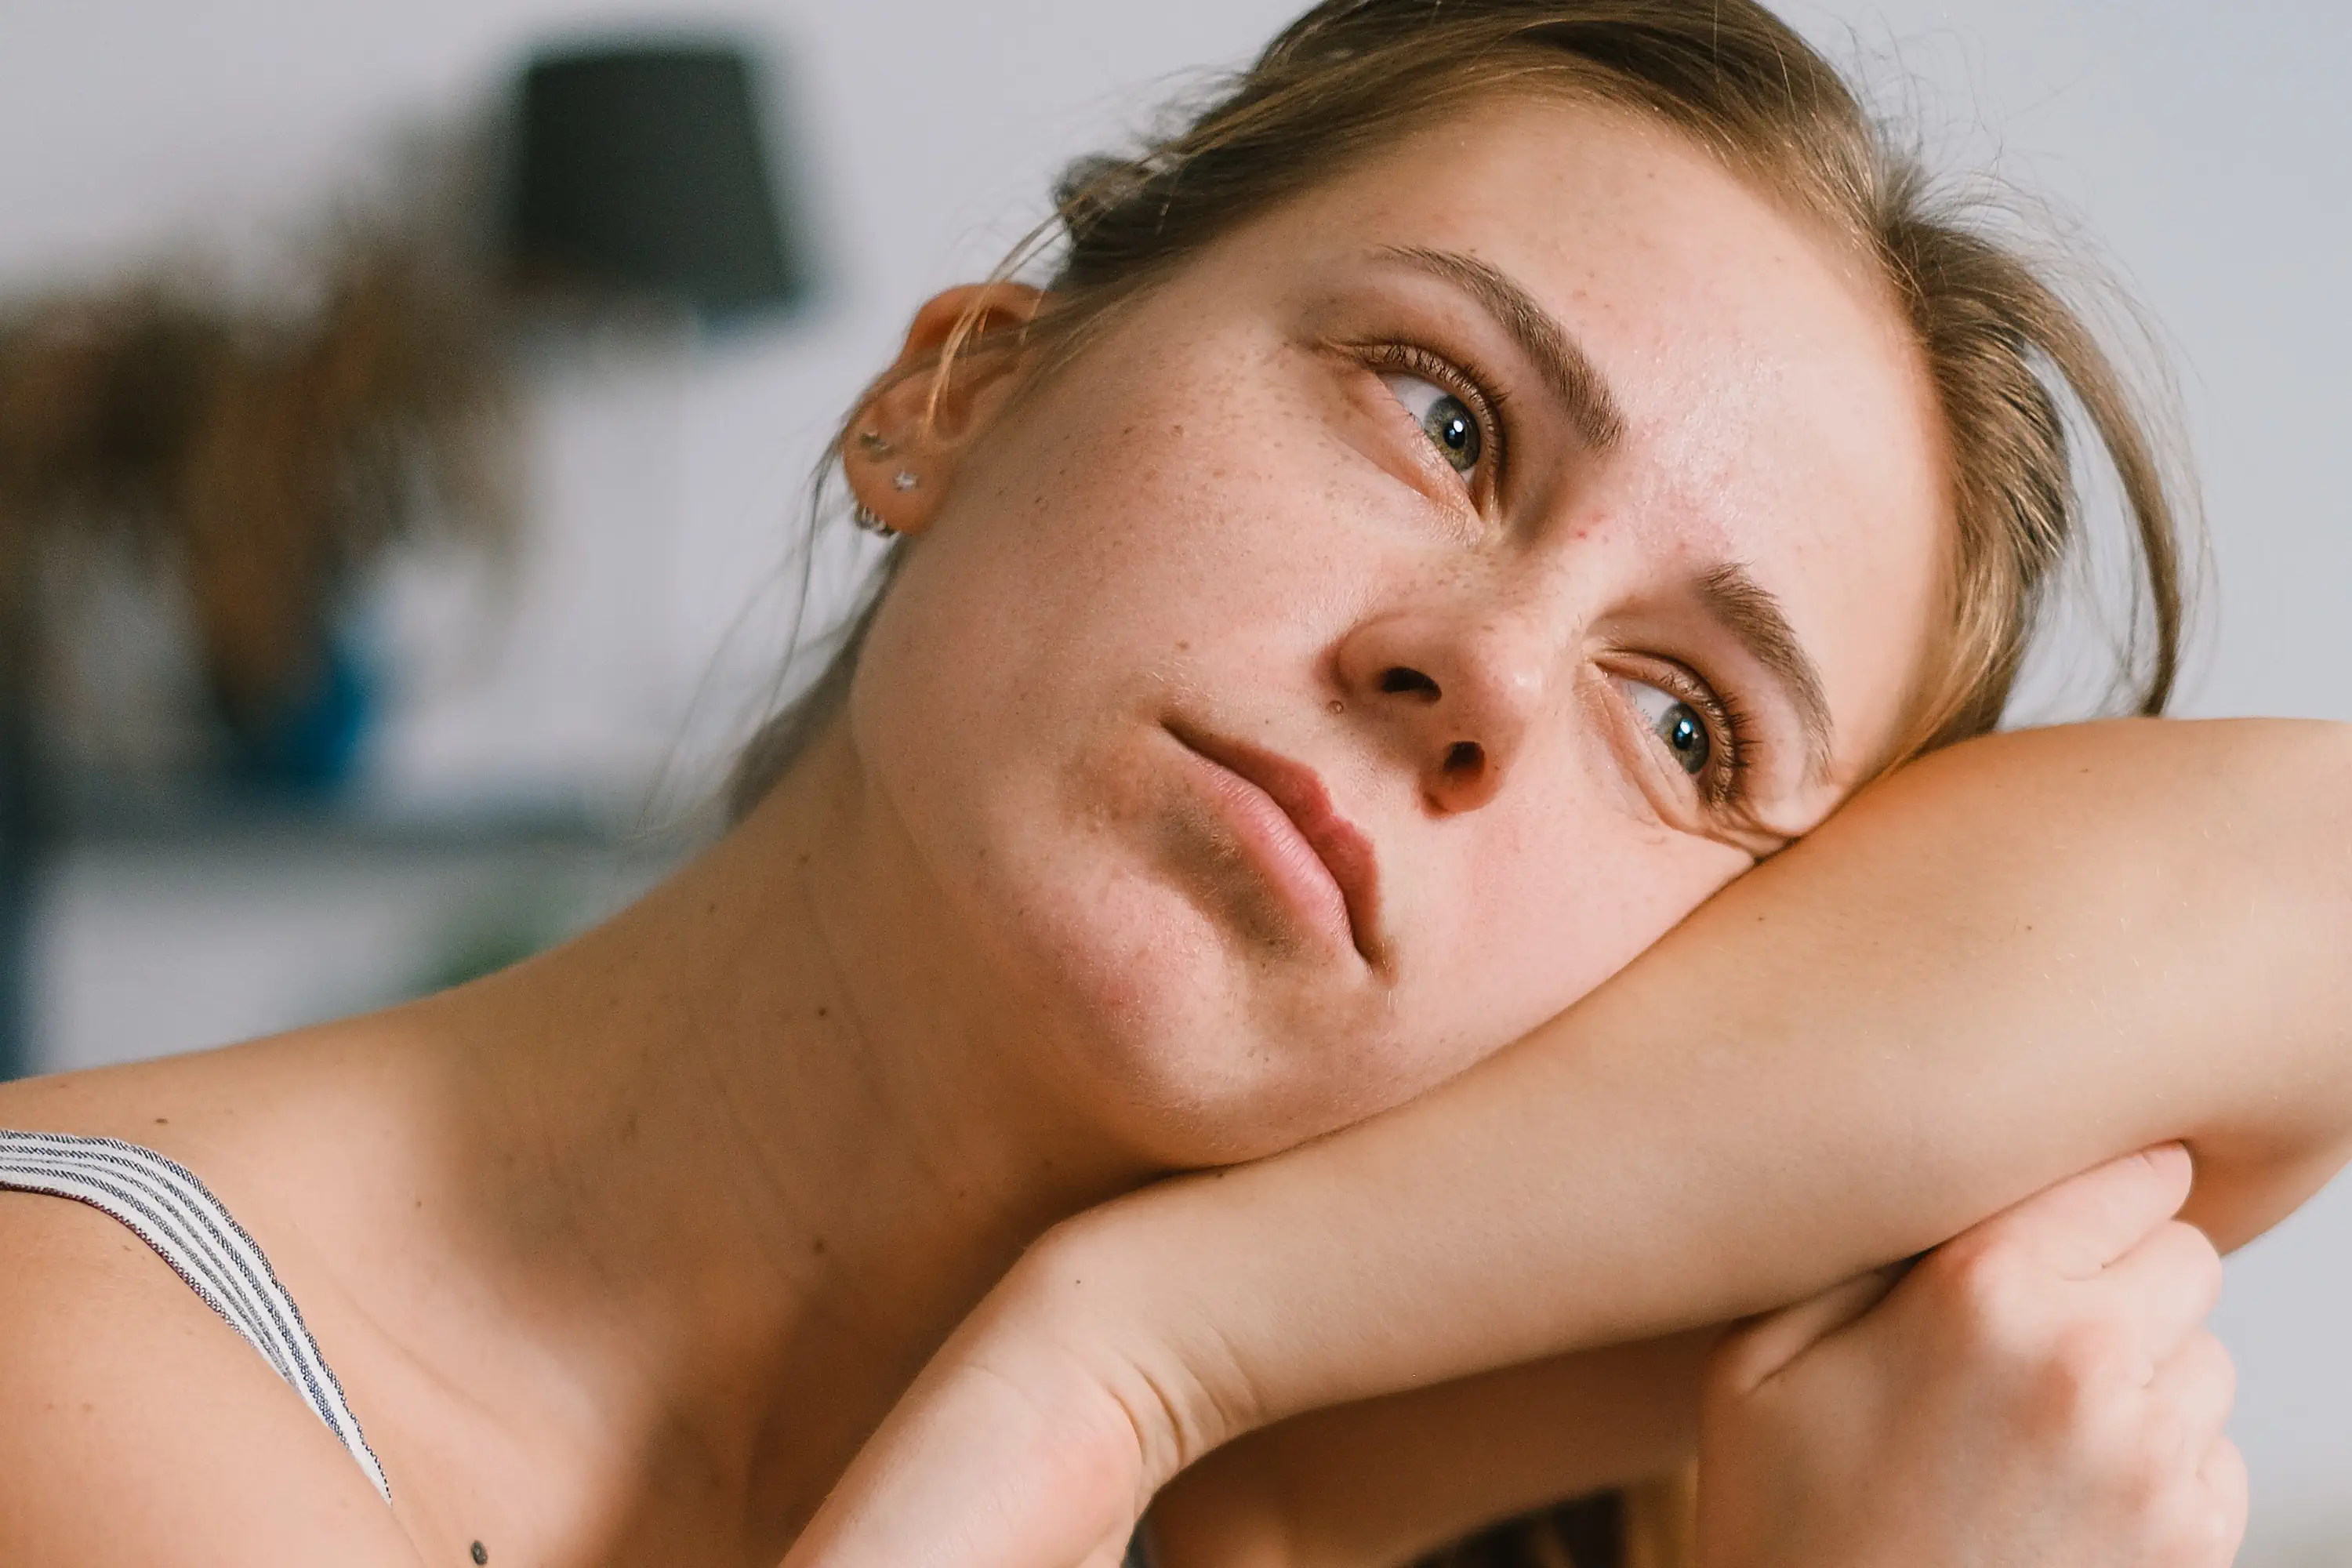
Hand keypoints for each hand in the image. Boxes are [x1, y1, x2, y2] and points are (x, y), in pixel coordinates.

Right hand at [1698, 1145, 2244, 1567]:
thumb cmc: (1782, 1523)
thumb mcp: (1758, 1360)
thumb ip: (1854, 1249)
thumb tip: (1935, 1174)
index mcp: (1986, 1292)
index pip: (2136, 1173)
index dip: (2097, 1190)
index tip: (2059, 1218)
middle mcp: (2092, 1363)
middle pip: (2186, 1256)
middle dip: (2119, 1277)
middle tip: (2027, 1330)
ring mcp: (2156, 1463)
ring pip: (2205, 1357)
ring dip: (2142, 1372)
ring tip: (2032, 1425)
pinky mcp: (2192, 1545)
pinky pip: (2215, 1457)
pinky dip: (2159, 1463)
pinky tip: (2061, 1493)